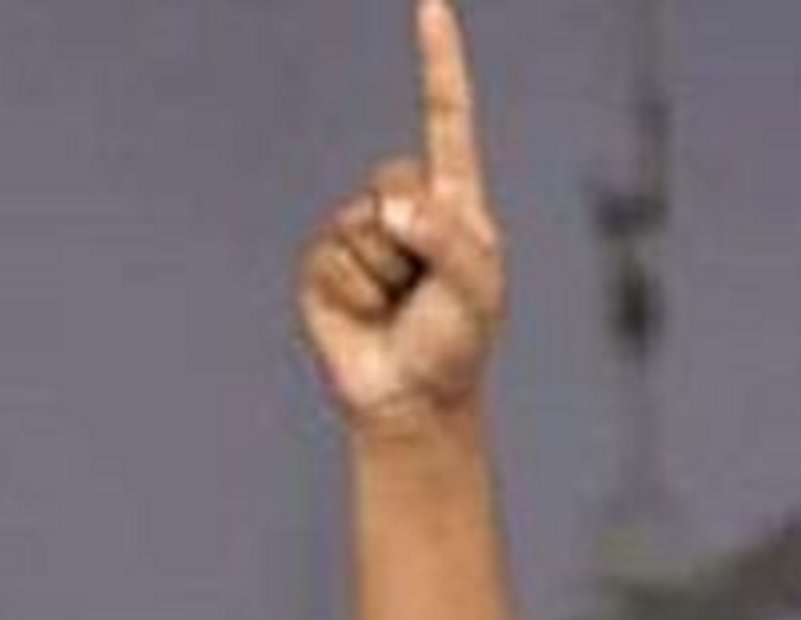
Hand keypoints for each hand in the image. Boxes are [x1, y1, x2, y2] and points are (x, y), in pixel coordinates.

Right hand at [298, 0, 506, 434]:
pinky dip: (355, 291)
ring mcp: (361, 231)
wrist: (408, 400)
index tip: (431, 5)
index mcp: (455, 201)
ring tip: (399, 306)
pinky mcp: (323, 263)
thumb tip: (391, 205)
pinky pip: (333, 256)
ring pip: (362, 222)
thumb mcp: (476, 289)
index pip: (447, 117)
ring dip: (386, 272)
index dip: (439, 62)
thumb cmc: (455, 344)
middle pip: (394, 176)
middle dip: (413, 235)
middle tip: (425, 287)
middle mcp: (406, 206)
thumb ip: (448, 239)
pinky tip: (368, 313)